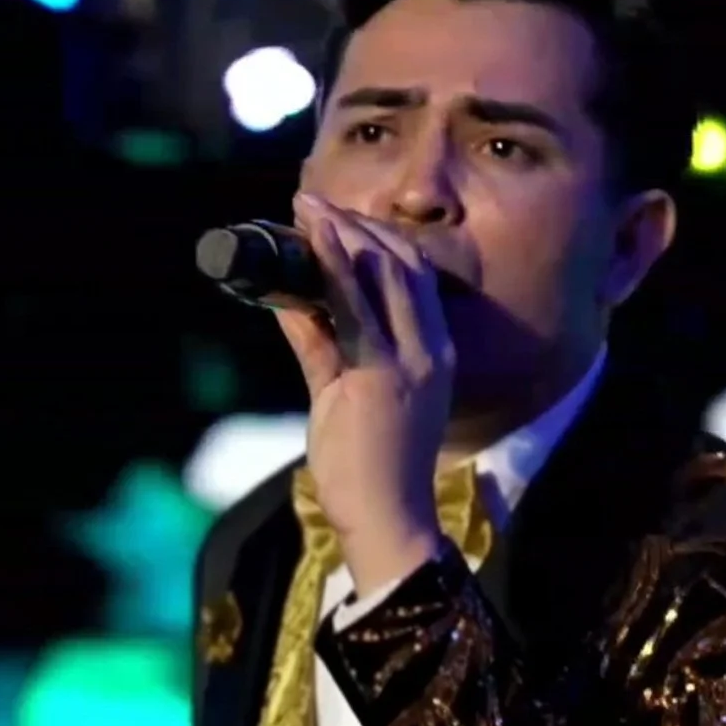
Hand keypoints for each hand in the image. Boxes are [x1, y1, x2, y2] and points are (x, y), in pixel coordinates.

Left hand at [275, 194, 454, 596]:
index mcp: (433, 354)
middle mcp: (429, 349)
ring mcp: (407, 361)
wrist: (386, 520)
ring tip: (306, 208)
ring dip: (340, 233)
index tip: (337, 219)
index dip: (376, 239)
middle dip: (356, 225)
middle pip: (401, 262)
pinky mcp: (377, 374)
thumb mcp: (342, 395)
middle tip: (313, 205)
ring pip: (381, 271)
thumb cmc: (367, 470)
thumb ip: (321, 345)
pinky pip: (353, 304)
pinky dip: (332, 264)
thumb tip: (292, 299)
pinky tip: (312, 240)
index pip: (415, 276)